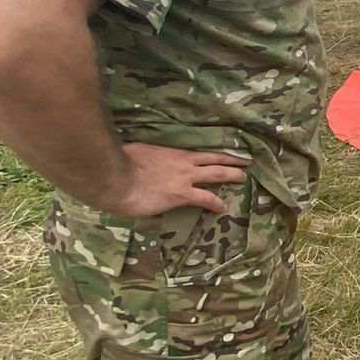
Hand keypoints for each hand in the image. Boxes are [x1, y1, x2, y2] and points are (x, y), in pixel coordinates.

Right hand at [98, 143, 250, 216]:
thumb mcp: (137, 154)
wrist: (114, 177)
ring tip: (243, 177)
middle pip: (214, 158)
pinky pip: (205, 198)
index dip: (214, 152)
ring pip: (216, 174)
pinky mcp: (181, 194)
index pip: (199, 152)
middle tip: (246, 161)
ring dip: (232, 175)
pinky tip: (223, 208)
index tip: (227, 151)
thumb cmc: (119, 164)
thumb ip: (147, 158)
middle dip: (232, 159)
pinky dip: (216, 203)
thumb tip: (143, 161)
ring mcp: (184, 177)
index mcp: (172, 152)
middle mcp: (183, 162)